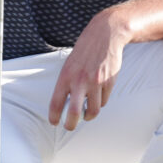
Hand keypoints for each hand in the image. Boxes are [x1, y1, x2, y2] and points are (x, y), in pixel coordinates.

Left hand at [48, 12, 128, 130]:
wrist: (105, 36)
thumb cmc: (84, 51)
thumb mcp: (69, 64)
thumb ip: (67, 83)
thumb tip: (65, 104)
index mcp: (66, 76)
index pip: (56, 102)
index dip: (54, 116)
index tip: (54, 122)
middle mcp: (80, 81)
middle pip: (74, 113)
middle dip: (71, 124)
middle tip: (70, 126)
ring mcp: (96, 83)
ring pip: (93, 110)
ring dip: (89, 115)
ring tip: (86, 113)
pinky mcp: (109, 83)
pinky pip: (104, 101)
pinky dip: (100, 102)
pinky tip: (98, 95)